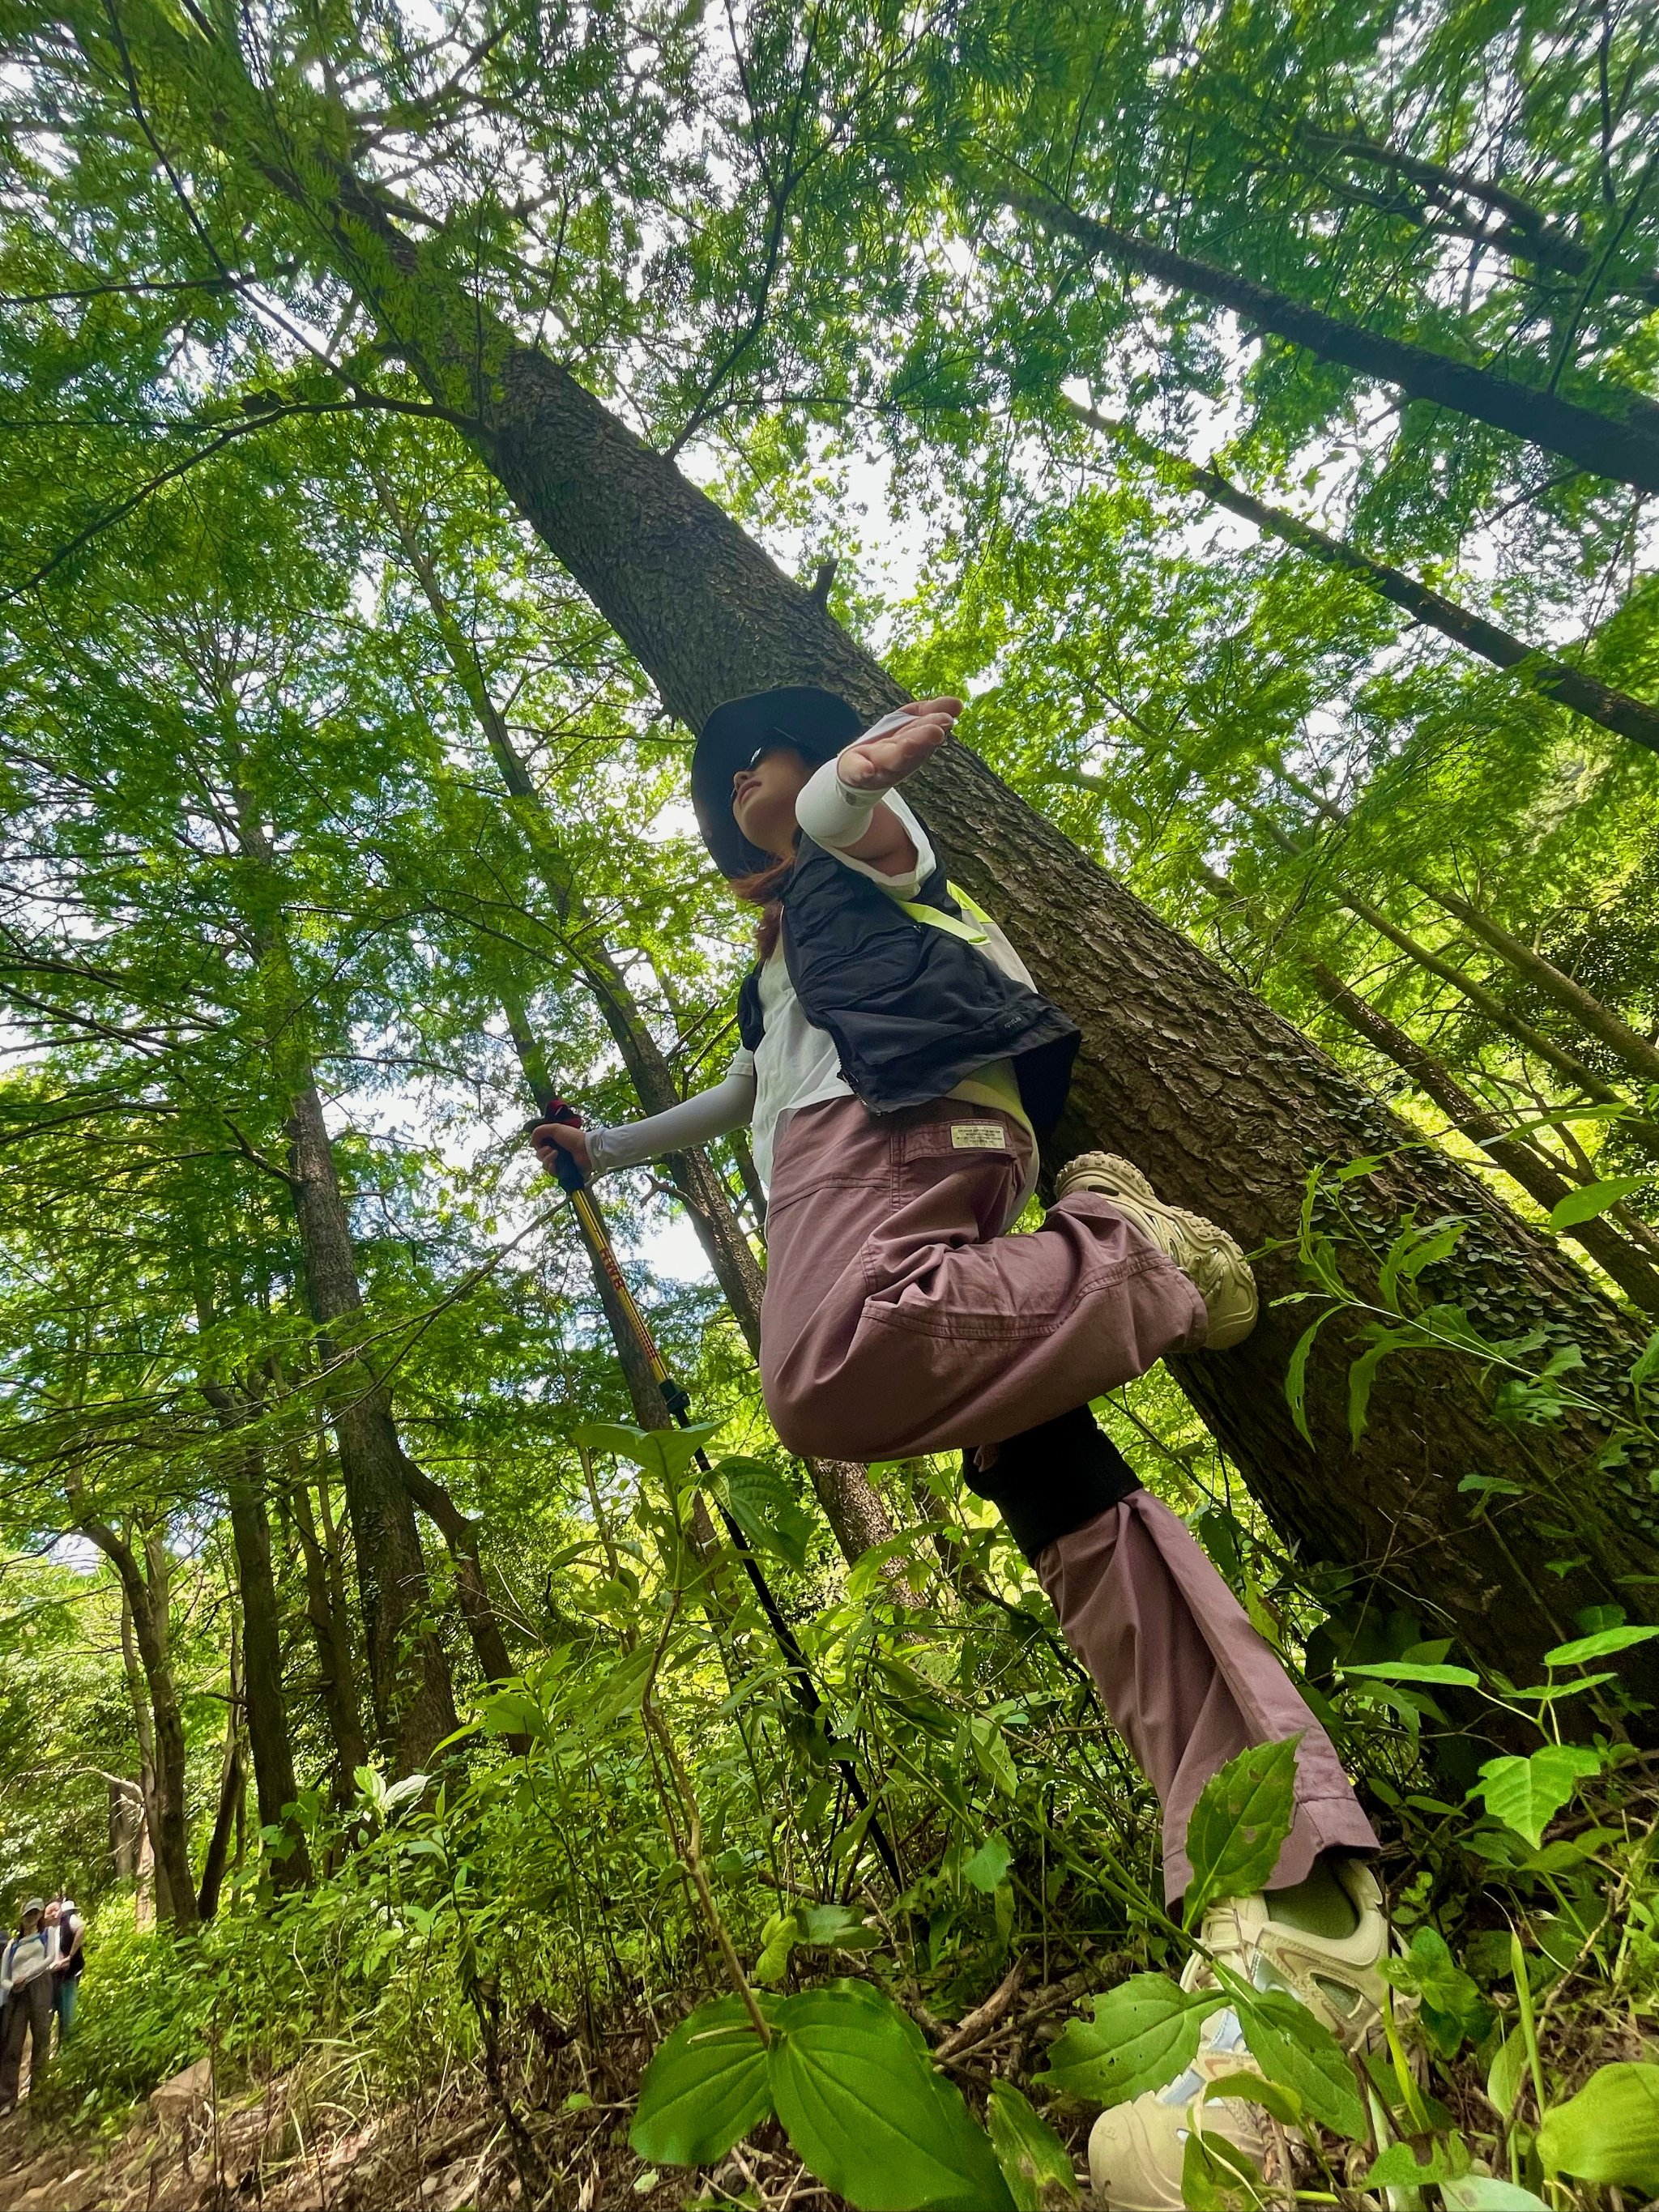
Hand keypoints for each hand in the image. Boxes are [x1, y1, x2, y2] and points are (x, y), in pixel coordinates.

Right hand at [530, 1120, 591, 1175]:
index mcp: (553, 1140)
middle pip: (539, 1155)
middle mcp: (554, 1151)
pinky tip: (555, 1165)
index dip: (537, 1144)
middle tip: (551, 1148)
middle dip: (542, 1152)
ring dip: (547, 1159)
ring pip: (544, 1164)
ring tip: (556, 1154)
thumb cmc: (572, 1137)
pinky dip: (551, 1168)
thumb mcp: (555, 1128)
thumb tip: (532, 1142)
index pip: (538, 1145)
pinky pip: (551, 1172)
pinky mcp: (562, 1171)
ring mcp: (559, 1161)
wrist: (585, 1149)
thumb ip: (540, 1131)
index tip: (539, 1142)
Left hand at [837, 697, 961, 792]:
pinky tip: (867, 770)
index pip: (923, 734)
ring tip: (910, 744)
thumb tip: (958, 703)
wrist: (856, 771)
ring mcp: (876, 766)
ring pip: (891, 761)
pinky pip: (858, 771)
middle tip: (936, 732)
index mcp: (912, 745)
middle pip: (911, 751)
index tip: (945, 719)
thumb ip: (931, 711)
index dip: (933, 726)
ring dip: (903, 754)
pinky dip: (863, 771)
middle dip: (922, 741)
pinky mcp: (853, 770)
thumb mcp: (909, 722)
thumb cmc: (889, 745)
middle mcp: (897, 759)